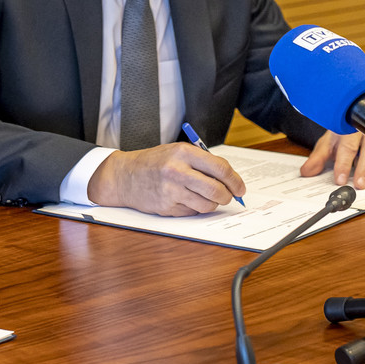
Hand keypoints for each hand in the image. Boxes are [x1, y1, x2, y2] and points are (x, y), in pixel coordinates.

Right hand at [88, 143, 246, 216]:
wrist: (124, 176)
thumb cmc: (153, 162)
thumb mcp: (176, 152)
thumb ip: (202, 162)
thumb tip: (230, 179)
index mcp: (183, 153)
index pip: (220, 168)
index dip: (235, 180)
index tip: (240, 187)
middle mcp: (177, 171)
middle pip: (217, 189)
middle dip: (228, 196)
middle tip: (228, 196)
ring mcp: (171, 191)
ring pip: (207, 204)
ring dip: (212, 204)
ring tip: (204, 197)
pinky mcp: (167, 206)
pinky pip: (193, 212)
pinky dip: (195, 208)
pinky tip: (185, 199)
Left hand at [300, 131, 364, 188]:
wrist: (356, 120)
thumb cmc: (343, 134)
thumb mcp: (328, 144)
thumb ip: (318, 158)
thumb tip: (306, 172)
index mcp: (349, 130)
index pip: (346, 147)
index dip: (343, 165)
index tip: (340, 180)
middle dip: (364, 170)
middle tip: (358, 185)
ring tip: (364, 182)